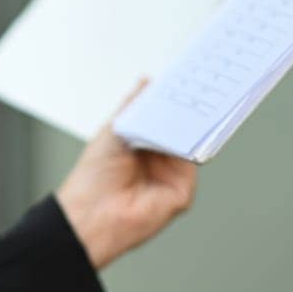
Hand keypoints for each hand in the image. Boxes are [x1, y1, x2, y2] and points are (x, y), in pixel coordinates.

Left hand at [55, 77, 197, 269]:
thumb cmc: (94, 176)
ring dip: (195, 122)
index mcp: (144, 145)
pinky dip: (192, 143)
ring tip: (197, 97)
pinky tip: (188, 127)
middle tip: (200, 82)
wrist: (92, 214)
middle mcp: (161, 159)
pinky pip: (193, 162)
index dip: (175, 100)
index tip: (187, 78)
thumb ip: (133, 106)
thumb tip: (147, 81)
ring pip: (191, 143)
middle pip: (183, 129)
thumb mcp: (113, 130)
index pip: (166, 118)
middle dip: (191, 107)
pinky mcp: (182, 190)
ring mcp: (173, 175)